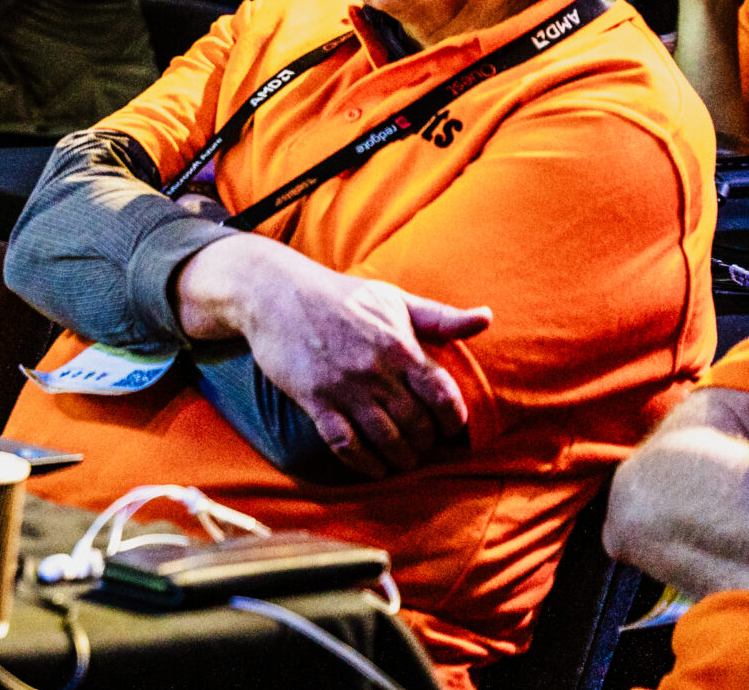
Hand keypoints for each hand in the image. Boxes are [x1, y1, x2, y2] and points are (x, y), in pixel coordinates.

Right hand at [178, 233, 490, 476]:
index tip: (449, 427)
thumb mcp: (392, 299)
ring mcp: (343, 388)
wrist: (275, 293)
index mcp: (399, 346)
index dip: (452, 420)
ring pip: (385, 440)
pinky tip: (374, 467)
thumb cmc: (339, 296)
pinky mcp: (314, 400)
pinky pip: (345, 444)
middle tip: (422, 444)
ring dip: (400, 457)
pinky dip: (364, 463)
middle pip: (416, 424)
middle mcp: (375, 371)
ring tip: (402, 459)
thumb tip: (487, 317)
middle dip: (425, 442)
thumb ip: (440, 317)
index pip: (442, 396)